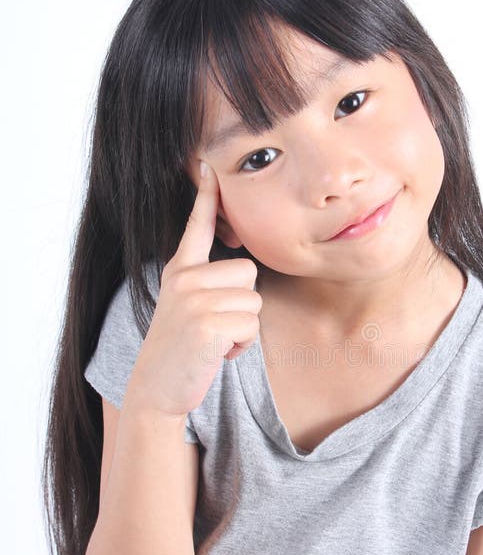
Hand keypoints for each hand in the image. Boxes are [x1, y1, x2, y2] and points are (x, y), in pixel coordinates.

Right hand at [126, 160, 262, 418]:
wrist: (157, 389)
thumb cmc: (183, 350)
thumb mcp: (188, 307)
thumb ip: (208, 284)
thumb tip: (244, 274)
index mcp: (180, 270)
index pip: (197, 225)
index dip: (206, 196)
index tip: (209, 164)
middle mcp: (183, 278)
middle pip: (249, 272)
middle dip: (243, 304)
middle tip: (215, 327)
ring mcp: (193, 300)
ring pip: (254, 302)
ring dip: (244, 328)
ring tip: (214, 341)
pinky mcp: (206, 324)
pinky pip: (251, 326)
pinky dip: (242, 346)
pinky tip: (216, 354)